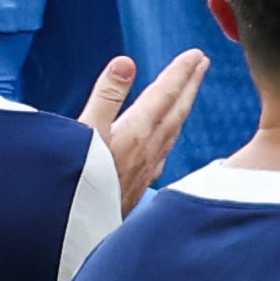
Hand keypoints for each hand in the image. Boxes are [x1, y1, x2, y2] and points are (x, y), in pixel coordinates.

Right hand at [77, 47, 205, 207]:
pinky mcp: (141, 183)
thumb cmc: (77, 177)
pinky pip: (164, 151)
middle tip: (202, 62)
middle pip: (176, 110)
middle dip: (190, 84)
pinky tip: (169, 137)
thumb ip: (106, 95)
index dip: (180, 73)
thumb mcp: (85, 130)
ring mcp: (148, 167)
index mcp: (137, 132)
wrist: (78, 225)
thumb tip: (126, 62)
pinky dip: (170, 133)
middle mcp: (149, 149)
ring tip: (190, 91)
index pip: (165, 95)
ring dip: (183, 106)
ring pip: (174, 130)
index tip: (195, 54)